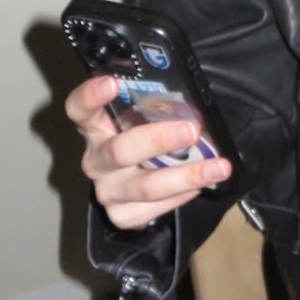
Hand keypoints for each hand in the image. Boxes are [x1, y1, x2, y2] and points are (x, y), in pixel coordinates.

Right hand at [65, 75, 231, 229]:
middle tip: (191, 130)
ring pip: (144, 187)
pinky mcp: (121, 215)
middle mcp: (96, 159)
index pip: (79, 108)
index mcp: (96, 125)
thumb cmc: (147, 133)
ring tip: (219, 166)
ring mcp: (106, 190)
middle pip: (120, 152)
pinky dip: (185, 195)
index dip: (91, 96)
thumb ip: (159, 104)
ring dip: (186, 175)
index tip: (112, 83)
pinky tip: (204, 183)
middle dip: (158, 141)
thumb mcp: (147, 114)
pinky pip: (155, 208)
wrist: (139, 175)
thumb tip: (200, 98)